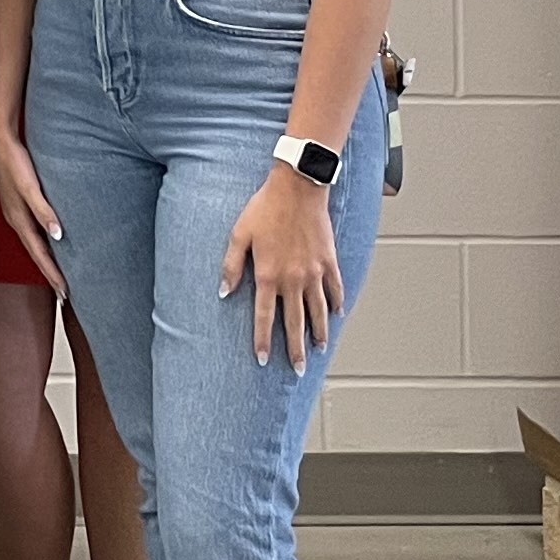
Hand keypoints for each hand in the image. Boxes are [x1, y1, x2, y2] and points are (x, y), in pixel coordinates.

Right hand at [0, 108, 68, 292]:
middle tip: (65, 293)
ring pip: (35, 243)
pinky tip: (52, 242)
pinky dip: (44, 243)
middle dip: (50, 273)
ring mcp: (16, 212)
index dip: (52, 274)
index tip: (65, 293)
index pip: (39, 255)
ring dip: (47, 259)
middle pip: (36, 254)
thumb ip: (43, 211)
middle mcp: (16, 220)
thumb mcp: (29, 186)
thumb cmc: (13, 161)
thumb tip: (58, 236)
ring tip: (61, 274)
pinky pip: (33, 231)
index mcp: (18, 220)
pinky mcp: (18, 203)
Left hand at [224, 164, 346, 370]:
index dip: (263, 340)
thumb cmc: (265, 208)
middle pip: (294, 322)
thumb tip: (223, 292)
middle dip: (295, 349)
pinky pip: (335, 290)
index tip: (263, 359)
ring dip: (319, 333)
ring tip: (320, 349)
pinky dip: (336, 304)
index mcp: (268, 275)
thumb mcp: (238, 235)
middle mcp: (292, 279)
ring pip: (318, 311)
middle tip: (299, 370)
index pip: (264, 317)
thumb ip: (231, 266)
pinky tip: (336, 316)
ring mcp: (314, 273)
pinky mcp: (329, 262)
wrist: (298, 188)